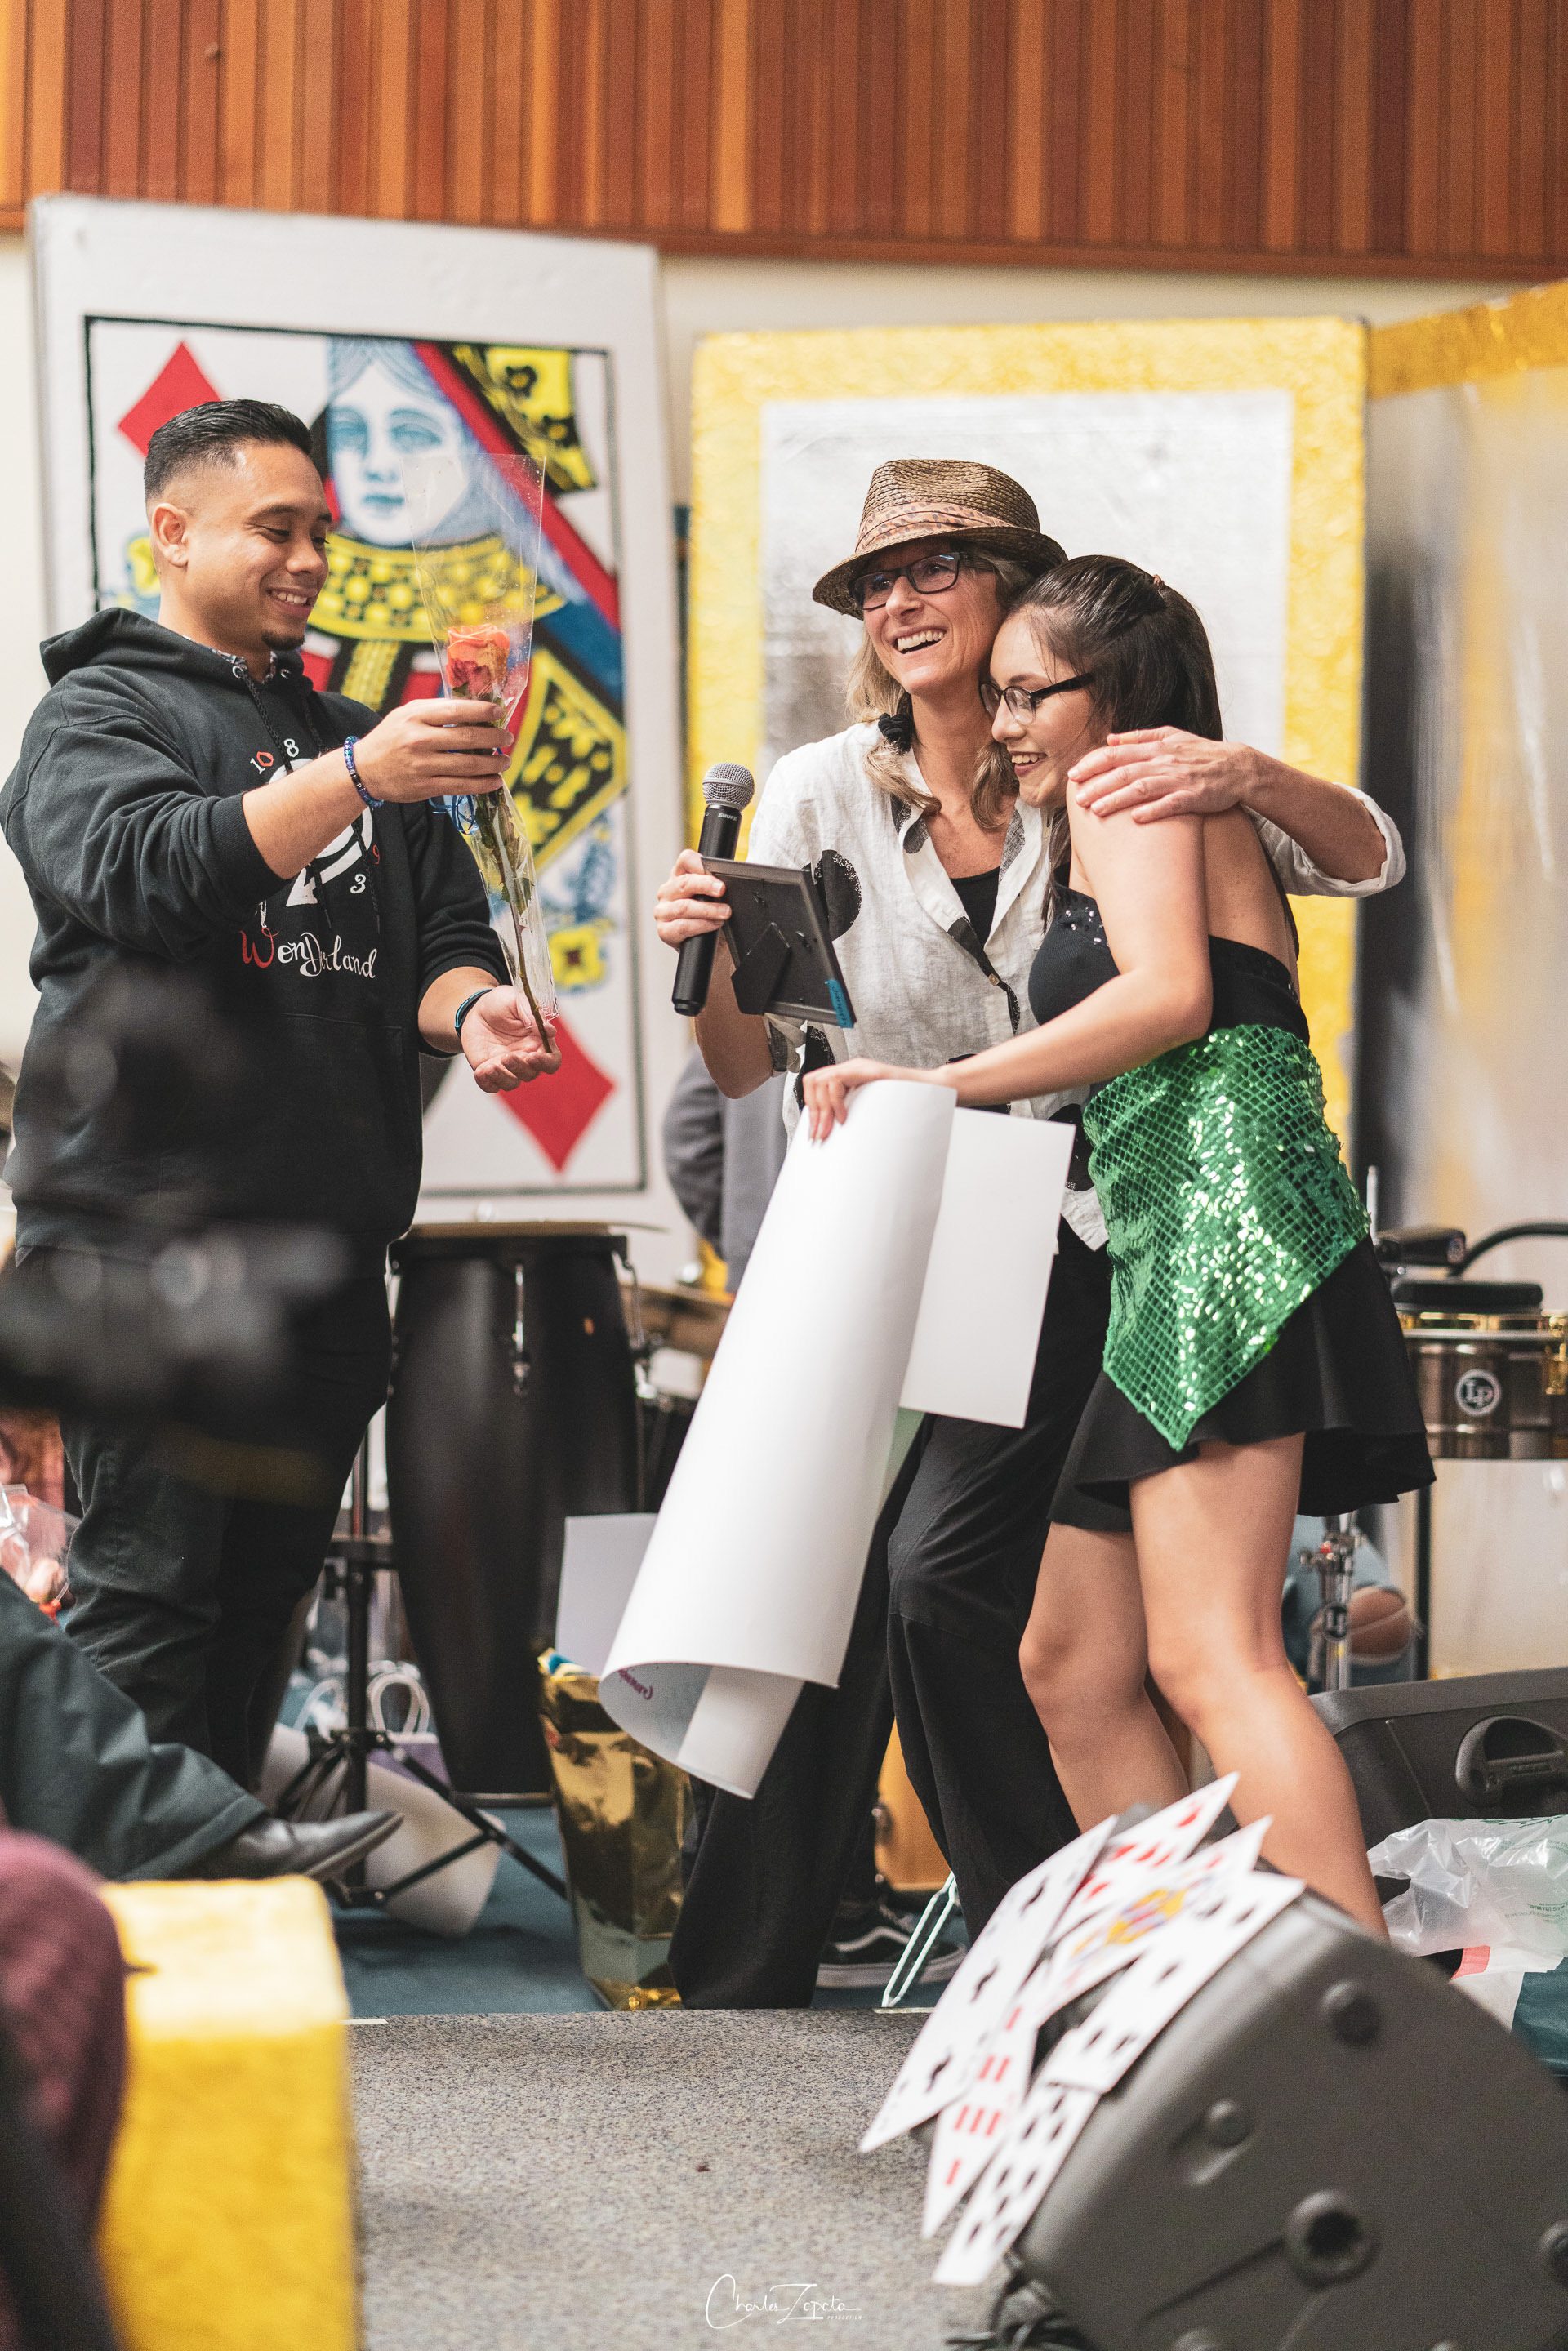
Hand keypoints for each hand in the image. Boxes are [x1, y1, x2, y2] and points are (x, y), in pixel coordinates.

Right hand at [353, 698, 512, 804]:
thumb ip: (437, 710)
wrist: (364, 768)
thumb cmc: (392, 737)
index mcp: (416, 716)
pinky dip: (481, 784)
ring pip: (467, 765)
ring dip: (493, 764)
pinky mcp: (424, 787)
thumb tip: (475, 709)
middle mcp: (419, 740)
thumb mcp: (407, 714)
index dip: (482, 711)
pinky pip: (460, 786)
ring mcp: (422, 765)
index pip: (457, 710)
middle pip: (467, 738)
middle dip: (494, 738)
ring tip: (505, 761)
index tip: (499, 713)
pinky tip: (494, 781)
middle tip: (508, 737)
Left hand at [460, 987, 561, 1092]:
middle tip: (507, 1056)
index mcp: (539, 1042)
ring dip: (502, 1078)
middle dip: (519, 1068)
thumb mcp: (516, 999)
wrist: (475, 1009)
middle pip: (531, 1074)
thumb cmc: (501, 1003)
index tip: (533, 1057)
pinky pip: (491, 1086)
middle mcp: (526, 1057)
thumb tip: (549, 1030)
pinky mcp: (490, 1071)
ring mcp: (507, 1067)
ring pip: (512, 1083)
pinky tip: (480, 1072)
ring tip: (489, 1067)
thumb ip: (531, 1012)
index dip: (546, 1063)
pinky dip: (486, 1083)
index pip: (552, 1060)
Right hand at [655, 849, 729, 950]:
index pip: (685, 860)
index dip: (699, 863)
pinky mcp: (664, 931)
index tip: (715, 870)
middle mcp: (668, 892)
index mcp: (680, 876)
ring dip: (708, 910)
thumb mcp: (717, 899)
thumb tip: (729, 879)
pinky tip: (714, 925)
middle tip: (722, 890)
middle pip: (684, 883)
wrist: (714, 947)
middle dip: (706, 885)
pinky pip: (682, 926)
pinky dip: (701, 925)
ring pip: (684, 907)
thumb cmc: (714, 918)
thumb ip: (717, 886)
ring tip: (725, 912)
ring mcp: (663, 911)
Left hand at [801, 1058, 915, 1139]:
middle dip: (813, 1112)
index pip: (815, 1085)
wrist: (930, 1092)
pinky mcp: (867, 1070)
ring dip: (822, 1109)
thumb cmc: (903, 1104)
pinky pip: (837, 1080)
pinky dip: (835, 1102)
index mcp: (848, 1077)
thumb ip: (851, 1114)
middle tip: (820, 1134)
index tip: (815, 1133)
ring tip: (831, 1129)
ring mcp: (858, 1067)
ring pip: (821, 1080)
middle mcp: (850, 1068)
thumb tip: (830, 1133)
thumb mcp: (869, 1111)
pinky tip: (844, 1118)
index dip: (811, 1110)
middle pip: (813, 1081)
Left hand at [1070, 729, 1262, 823]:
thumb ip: (1140, 738)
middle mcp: (1165, 761)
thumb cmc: (1202, 754)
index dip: (1093, 763)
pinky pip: (1171, 804)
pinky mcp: (1194, 796)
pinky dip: (1153, 811)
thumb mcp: (1172, 737)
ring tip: (1096, 810)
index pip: (1117, 753)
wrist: (1238, 768)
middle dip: (1098, 785)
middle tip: (1078, 798)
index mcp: (1157, 747)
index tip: (1074, 775)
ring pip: (1143, 788)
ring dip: (1117, 799)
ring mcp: (1179, 779)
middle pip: (1125, 772)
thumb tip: (1110, 738)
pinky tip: (1136, 819)